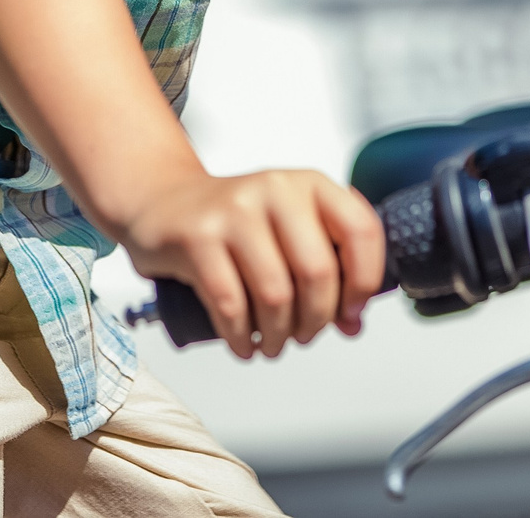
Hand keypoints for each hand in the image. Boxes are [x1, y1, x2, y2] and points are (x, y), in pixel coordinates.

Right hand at [118, 169, 384, 358]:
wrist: (165, 202)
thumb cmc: (235, 222)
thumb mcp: (288, 228)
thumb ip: (326, 267)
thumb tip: (351, 323)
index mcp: (308, 184)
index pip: (360, 230)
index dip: (364, 281)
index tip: (351, 311)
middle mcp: (274, 189)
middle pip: (317, 272)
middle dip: (316, 320)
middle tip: (304, 335)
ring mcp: (233, 211)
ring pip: (275, 294)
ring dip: (279, 335)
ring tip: (273, 343)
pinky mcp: (197, 237)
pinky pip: (230, 305)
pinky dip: (241, 337)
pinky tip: (243, 344)